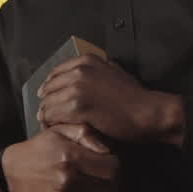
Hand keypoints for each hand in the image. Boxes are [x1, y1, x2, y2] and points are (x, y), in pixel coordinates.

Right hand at [1, 124, 121, 191]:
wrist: (16, 171)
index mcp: (70, 157)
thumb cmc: (40, 148)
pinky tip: (82, 190)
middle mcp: (69, 180)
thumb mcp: (61, 130)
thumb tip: (108, 150)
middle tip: (103, 172)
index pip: (113, 167)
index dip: (115, 164)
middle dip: (112, 178)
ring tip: (91, 180)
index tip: (109, 161)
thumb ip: (87, 135)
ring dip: (103, 190)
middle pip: (112, 185)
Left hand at [37, 54, 184, 144]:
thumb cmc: (136, 97)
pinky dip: (51, 124)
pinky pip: (53, 116)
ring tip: (48, 125)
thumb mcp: (115, 72)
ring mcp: (77, 88)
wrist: (148, 112)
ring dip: (46, 116)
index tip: (46, 97)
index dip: (49, 87)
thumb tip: (83, 72)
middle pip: (49, 88)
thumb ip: (97, 70)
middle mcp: (79, 71)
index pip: (55, 73)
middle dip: (46, 103)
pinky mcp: (77, 107)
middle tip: (44, 115)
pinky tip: (55, 130)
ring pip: (48, 103)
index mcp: (87, 61)